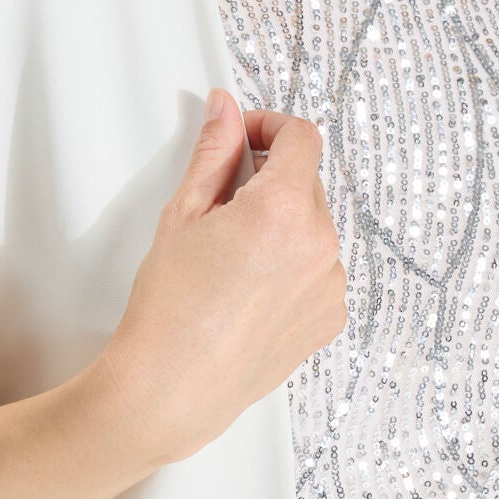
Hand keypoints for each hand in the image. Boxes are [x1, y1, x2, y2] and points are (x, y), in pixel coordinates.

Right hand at [103, 88, 347, 463]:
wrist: (172, 388)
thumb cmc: (169, 307)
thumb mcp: (183, 214)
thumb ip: (213, 153)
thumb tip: (226, 110)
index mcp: (283, 210)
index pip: (302, 137)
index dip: (271, 128)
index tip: (245, 139)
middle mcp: (320, 245)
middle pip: (307, 182)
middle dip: (270, 179)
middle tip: (222, 203)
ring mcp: (330, 284)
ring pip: (313, 227)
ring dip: (283, 224)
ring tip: (233, 257)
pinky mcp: (330, 317)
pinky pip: (319, 269)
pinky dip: (292, 265)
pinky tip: (249, 289)